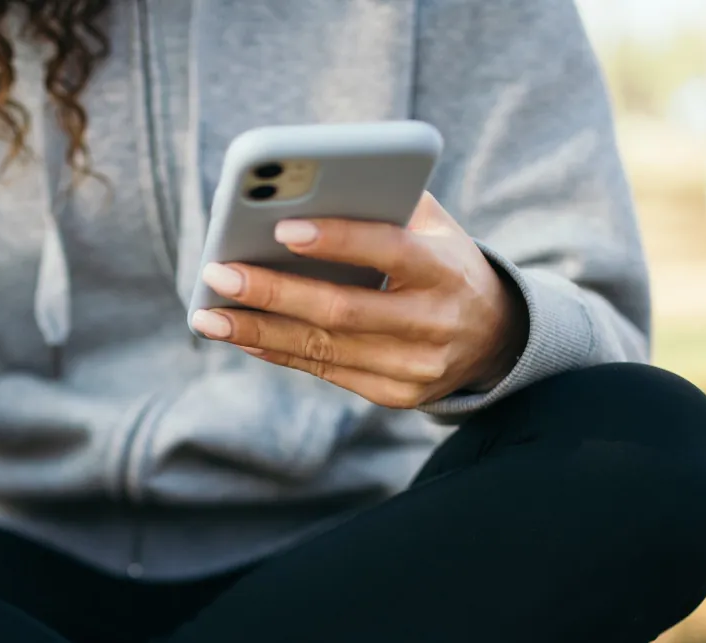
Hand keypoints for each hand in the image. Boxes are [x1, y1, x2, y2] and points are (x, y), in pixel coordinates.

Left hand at [190, 193, 528, 409]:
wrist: (497, 335)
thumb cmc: (444, 262)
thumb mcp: (435, 226)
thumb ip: (385, 201)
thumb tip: (303, 184)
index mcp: (446, 270)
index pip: (389, 251)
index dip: (336, 240)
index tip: (282, 227)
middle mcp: (434, 323)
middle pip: (342, 310)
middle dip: (273, 292)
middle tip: (218, 273)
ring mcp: (416, 367)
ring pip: (324, 349)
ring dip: (258, 330)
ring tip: (207, 314)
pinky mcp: (396, 395)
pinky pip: (326, 372)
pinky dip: (278, 351)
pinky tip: (240, 334)